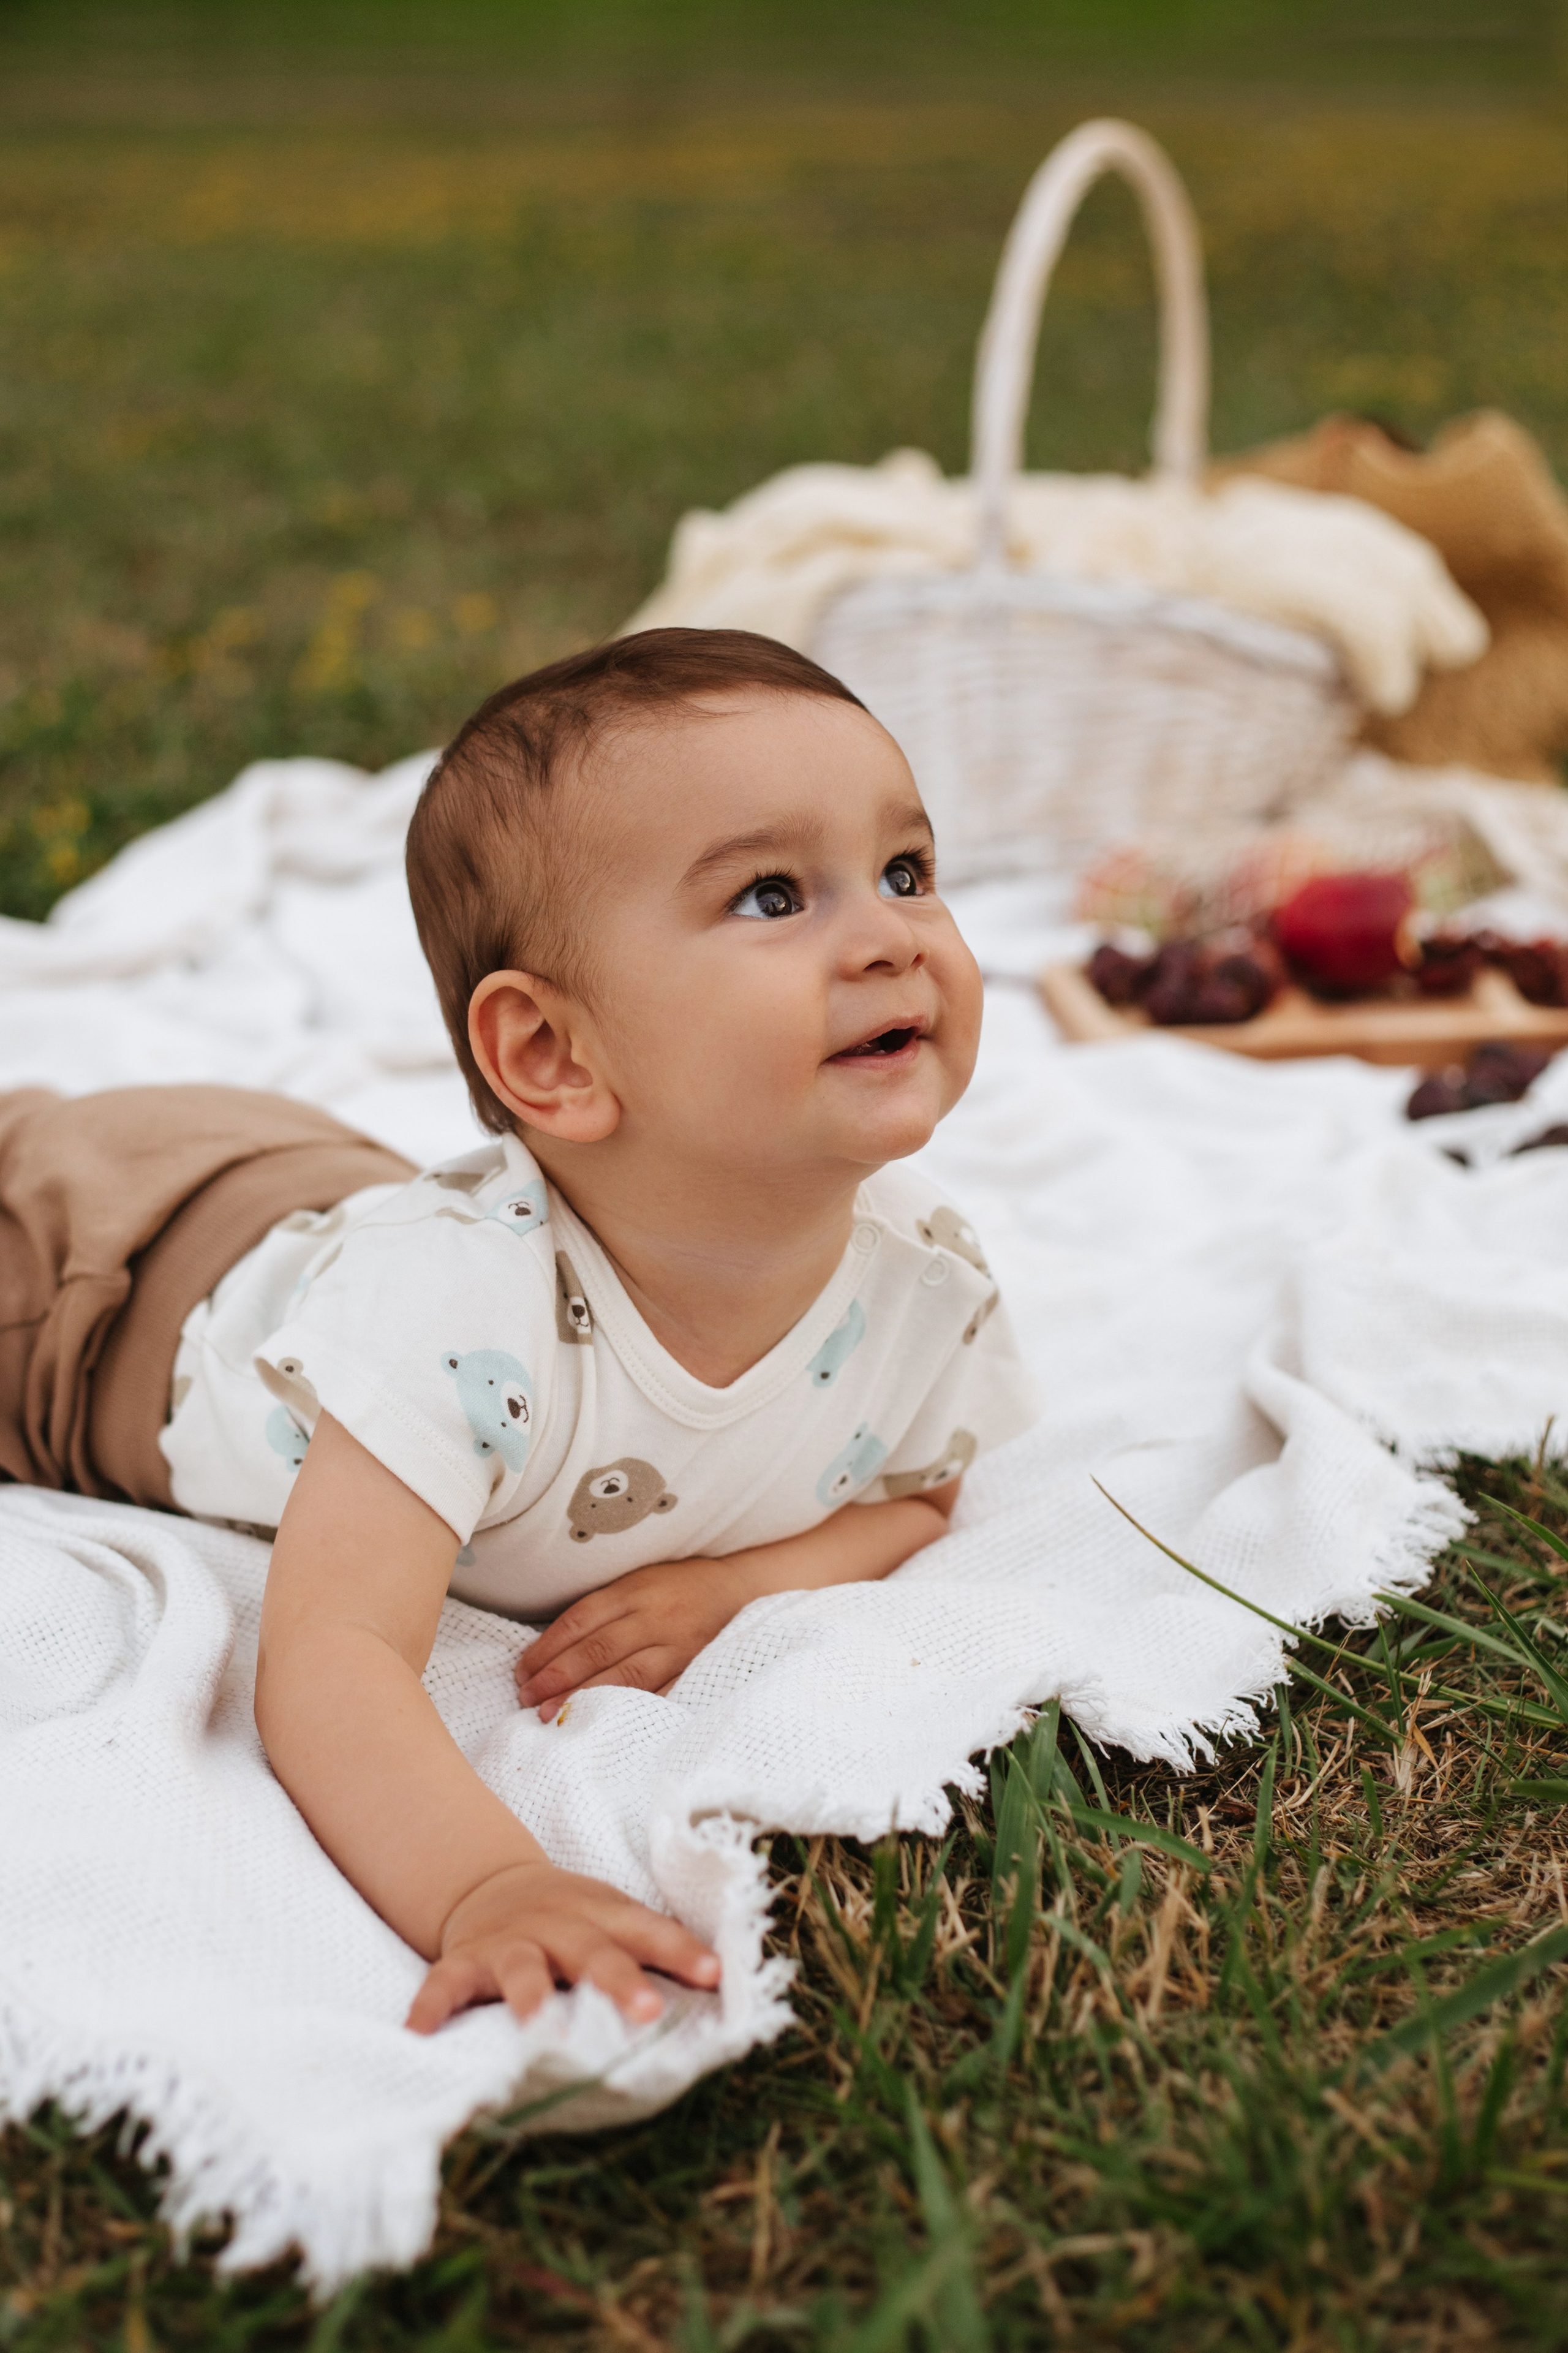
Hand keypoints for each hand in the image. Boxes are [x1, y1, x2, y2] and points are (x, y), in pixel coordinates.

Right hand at [406, 1856, 720, 2032]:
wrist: (492, 1886)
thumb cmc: (574, 1919)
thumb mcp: (613, 1920)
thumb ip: (655, 1951)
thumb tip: (724, 1987)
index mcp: (602, 1915)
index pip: (647, 1930)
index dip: (680, 1951)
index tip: (715, 1976)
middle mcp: (557, 1926)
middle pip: (591, 1950)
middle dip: (619, 1979)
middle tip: (647, 2012)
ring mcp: (508, 1943)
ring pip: (521, 1967)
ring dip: (532, 1997)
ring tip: (542, 2033)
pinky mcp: (464, 1961)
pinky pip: (443, 1984)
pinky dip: (431, 2006)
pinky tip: (420, 2034)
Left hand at [515, 1555, 750, 1718]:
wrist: (737, 1589)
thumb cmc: (675, 1587)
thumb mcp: (637, 1581)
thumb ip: (602, 1609)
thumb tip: (550, 1648)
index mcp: (635, 1590)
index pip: (580, 1620)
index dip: (547, 1648)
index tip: (522, 1672)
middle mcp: (656, 1616)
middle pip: (598, 1649)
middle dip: (558, 1677)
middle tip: (527, 1700)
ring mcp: (679, 1646)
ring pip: (626, 1675)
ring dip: (584, 1697)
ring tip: (551, 1716)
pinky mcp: (696, 1669)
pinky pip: (660, 1693)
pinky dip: (630, 1709)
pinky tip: (604, 1721)